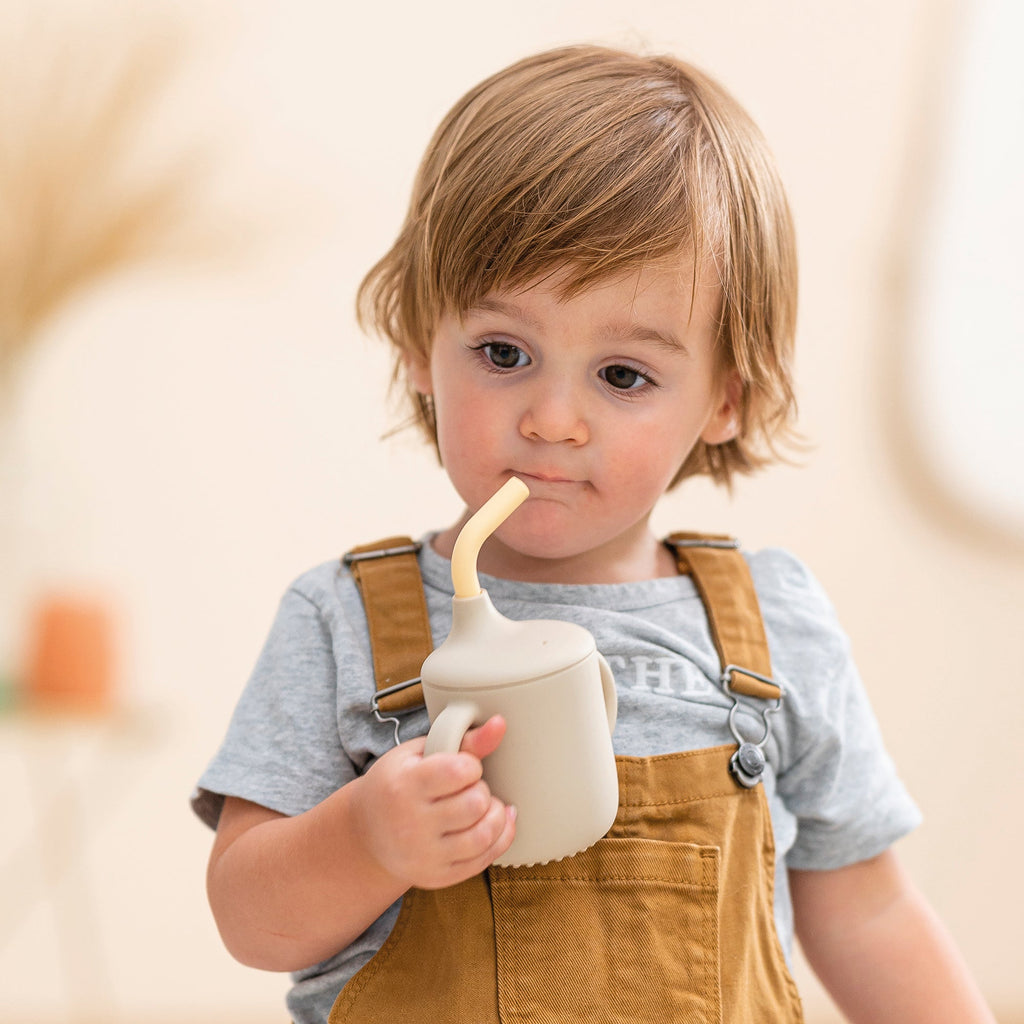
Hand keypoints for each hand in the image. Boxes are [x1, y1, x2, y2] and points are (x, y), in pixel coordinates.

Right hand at [350, 715, 515, 889]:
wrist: (365, 833)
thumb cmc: (396, 784)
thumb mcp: (418, 754)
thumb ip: (463, 740)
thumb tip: (501, 724)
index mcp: (404, 785)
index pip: (460, 771)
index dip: (471, 766)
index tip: (462, 767)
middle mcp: (411, 823)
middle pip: (475, 803)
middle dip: (482, 791)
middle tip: (470, 788)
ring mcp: (423, 855)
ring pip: (483, 835)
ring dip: (496, 816)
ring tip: (486, 806)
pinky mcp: (436, 876)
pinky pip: (483, 860)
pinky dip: (500, 838)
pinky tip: (496, 823)